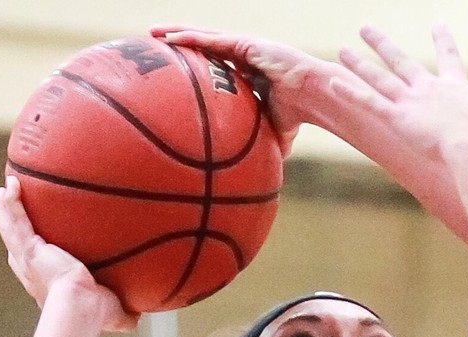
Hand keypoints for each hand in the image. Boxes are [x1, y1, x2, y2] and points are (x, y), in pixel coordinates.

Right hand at [0, 177, 135, 331]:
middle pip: (18, 244)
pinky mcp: (28, 248)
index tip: (34, 242)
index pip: (35, 266)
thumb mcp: (112, 314)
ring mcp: (27, 259)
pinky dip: (10, 203)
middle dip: (13, 227)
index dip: (32, 253)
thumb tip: (138, 317)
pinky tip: (11, 184)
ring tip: (7, 189)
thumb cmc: (96, 314)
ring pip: (12, 228)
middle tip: (12, 210)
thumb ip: (124, 314)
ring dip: (7, 209)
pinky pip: (15, 220)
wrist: (82, 306)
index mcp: (47, 284)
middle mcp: (32, 271)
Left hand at [153, 26, 329, 152]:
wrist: (314, 96)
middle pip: (205, 46)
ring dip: (178, 33)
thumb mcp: (275, 133)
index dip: (196, 62)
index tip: (176, 67)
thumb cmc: (299, 114)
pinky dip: (192, 38)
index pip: (216, 63)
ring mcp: (244, 46)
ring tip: (154, 32)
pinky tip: (171, 38)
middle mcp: (245, 55)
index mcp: (250, 71)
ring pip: (205, 37)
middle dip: (181, 43)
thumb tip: (261, 173)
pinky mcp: (246, 42)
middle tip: (156, 45)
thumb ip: (263, 145)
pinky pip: (213, 40)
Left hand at [334, 24, 467, 158]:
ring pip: (380, 78)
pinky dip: (351, 91)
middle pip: (402, 61)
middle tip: (367, 28)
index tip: (438, 22)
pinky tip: (332, 80)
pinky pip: (370, 103)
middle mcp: (430, 89)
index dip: (443, 40)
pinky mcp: (399, 118)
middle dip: (383, 44)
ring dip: (360, 64)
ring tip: (342, 49)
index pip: (449, 58)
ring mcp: (412, 102)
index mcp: (457, 88)